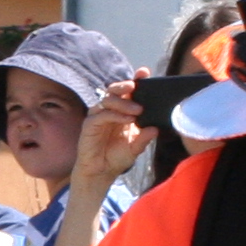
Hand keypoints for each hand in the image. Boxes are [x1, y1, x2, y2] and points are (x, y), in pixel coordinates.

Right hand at [73, 82, 151, 197]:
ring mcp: (98, 116)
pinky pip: (102, 114)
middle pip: (115, 90)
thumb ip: (144, 138)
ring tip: (138, 110)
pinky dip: (115, 115)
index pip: (127, 92)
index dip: (135, 80)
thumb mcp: (135, 148)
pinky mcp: (90, 125)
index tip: (144, 72)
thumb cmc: (116, 158)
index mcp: (121, 112)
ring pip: (108, 100)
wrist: (100, 173)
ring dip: (124, 102)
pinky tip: (128, 119)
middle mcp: (109, 111)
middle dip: (125, 85)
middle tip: (136, 86)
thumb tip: (156, 129)